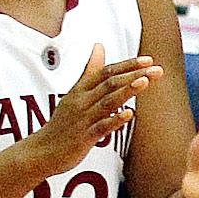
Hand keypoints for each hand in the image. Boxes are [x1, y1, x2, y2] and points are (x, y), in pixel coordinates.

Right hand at [24, 44, 157, 177]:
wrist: (42, 151)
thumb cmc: (63, 123)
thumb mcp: (75, 93)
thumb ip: (90, 71)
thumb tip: (100, 46)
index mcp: (81, 90)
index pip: (106, 72)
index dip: (128, 65)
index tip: (148, 60)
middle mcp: (82, 101)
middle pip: (110, 83)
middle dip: (134, 74)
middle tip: (156, 69)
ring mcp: (83, 119)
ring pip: (107, 102)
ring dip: (126, 91)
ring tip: (144, 82)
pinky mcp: (83, 138)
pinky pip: (101, 127)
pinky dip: (115, 120)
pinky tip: (129, 115)